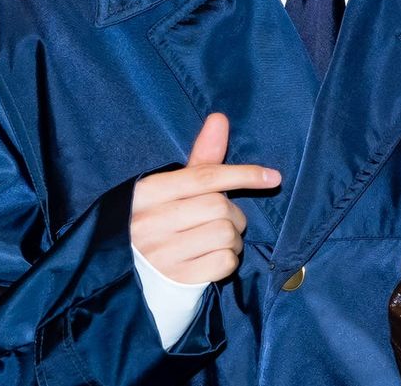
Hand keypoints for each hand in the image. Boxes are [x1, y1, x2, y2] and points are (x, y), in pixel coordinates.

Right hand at [131, 113, 279, 283]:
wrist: (127, 274)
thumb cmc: (157, 221)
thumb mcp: (170, 189)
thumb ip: (200, 158)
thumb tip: (219, 118)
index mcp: (148, 193)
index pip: (204, 176)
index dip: (243, 174)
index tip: (273, 177)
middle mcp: (152, 222)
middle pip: (219, 206)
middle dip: (234, 213)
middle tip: (225, 219)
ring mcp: (163, 255)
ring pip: (226, 234)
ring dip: (234, 237)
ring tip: (218, 239)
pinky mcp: (176, 281)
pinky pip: (224, 262)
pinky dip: (229, 259)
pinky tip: (213, 258)